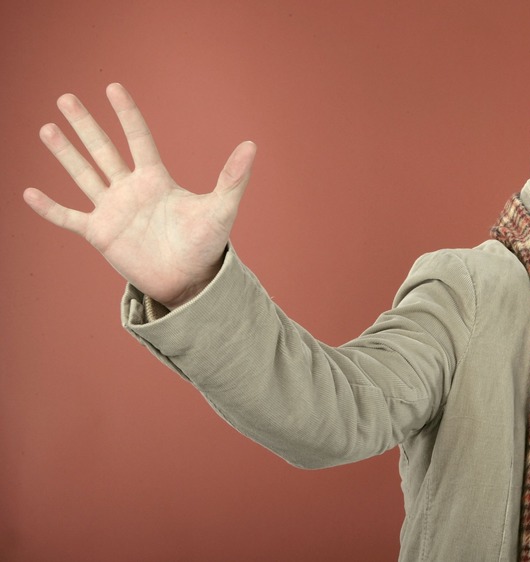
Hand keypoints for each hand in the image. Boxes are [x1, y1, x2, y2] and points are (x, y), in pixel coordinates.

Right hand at [23, 83, 255, 308]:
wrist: (190, 280)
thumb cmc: (206, 244)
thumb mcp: (221, 209)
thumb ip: (233, 178)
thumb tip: (252, 145)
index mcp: (156, 180)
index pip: (138, 139)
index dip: (126, 114)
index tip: (112, 87)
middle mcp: (131, 190)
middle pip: (104, 150)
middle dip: (86, 125)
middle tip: (66, 98)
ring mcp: (113, 211)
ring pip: (84, 175)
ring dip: (65, 154)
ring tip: (47, 128)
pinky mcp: (101, 234)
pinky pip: (69, 218)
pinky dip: (50, 208)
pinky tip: (29, 192)